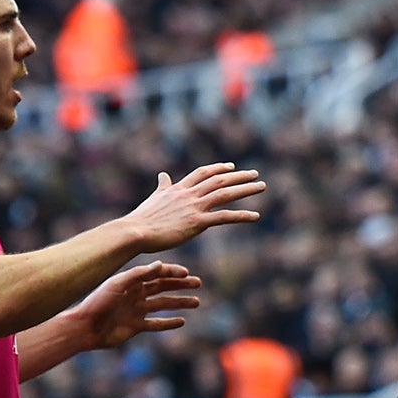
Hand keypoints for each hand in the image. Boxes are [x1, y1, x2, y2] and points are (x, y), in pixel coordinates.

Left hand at [71, 262, 202, 350]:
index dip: (172, 272)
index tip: (187, 274)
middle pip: (163, 287)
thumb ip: (138, 274)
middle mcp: (135, 294)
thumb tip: (160, 265)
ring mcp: (136, 310)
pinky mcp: (135, 326)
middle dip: (180, 285)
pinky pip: (156, 324)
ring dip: (179, 303)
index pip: (156, 274)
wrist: (85, 327)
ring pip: (163, 305)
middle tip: (198, 283)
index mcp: (131, 281)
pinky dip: (169, 323)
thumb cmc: (98, 302)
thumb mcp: (118, 284)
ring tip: (196, 302)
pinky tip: (182, 321)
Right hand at [127, 163, 266, 251]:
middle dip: (239, 176)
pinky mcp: (197, 222)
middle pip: (219, 180)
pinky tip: (256, 216)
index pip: (203, 173)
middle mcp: (189, 194)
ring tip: (262, 187)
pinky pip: (225, 217)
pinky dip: (242, 215)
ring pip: (225, 193)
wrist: (136, 231)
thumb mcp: (154, 198)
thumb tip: (163, 175)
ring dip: (246, 189)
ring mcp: (194, 207)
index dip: (218, 168)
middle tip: (255, 174)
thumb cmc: (142, 219)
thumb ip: (163, 187)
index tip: (231, 166)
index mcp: (179, 189)